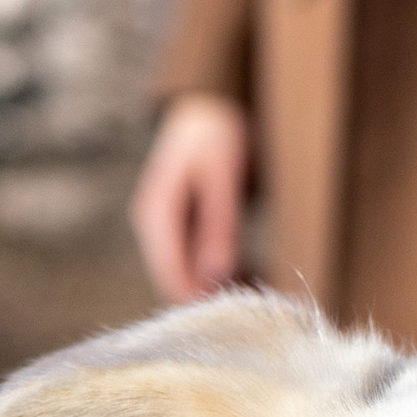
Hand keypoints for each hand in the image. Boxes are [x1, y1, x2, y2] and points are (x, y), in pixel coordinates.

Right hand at [131, 94, 252, 303]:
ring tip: (261, 285)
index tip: (241, 311)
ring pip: (189, 274)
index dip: (202, 300)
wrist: (208, 105)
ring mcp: (166, 228)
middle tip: (259, 303)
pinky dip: (223, 270)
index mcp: (155, 214)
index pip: (171, 276)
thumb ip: (219, 226)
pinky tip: (254, 270)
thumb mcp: (222, 178)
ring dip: (221, 285)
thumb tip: (215, 276)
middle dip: (215, 296)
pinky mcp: (183, 227)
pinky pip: (199, 260)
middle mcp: (154, 226)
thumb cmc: (216, 135)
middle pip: (178, 280)